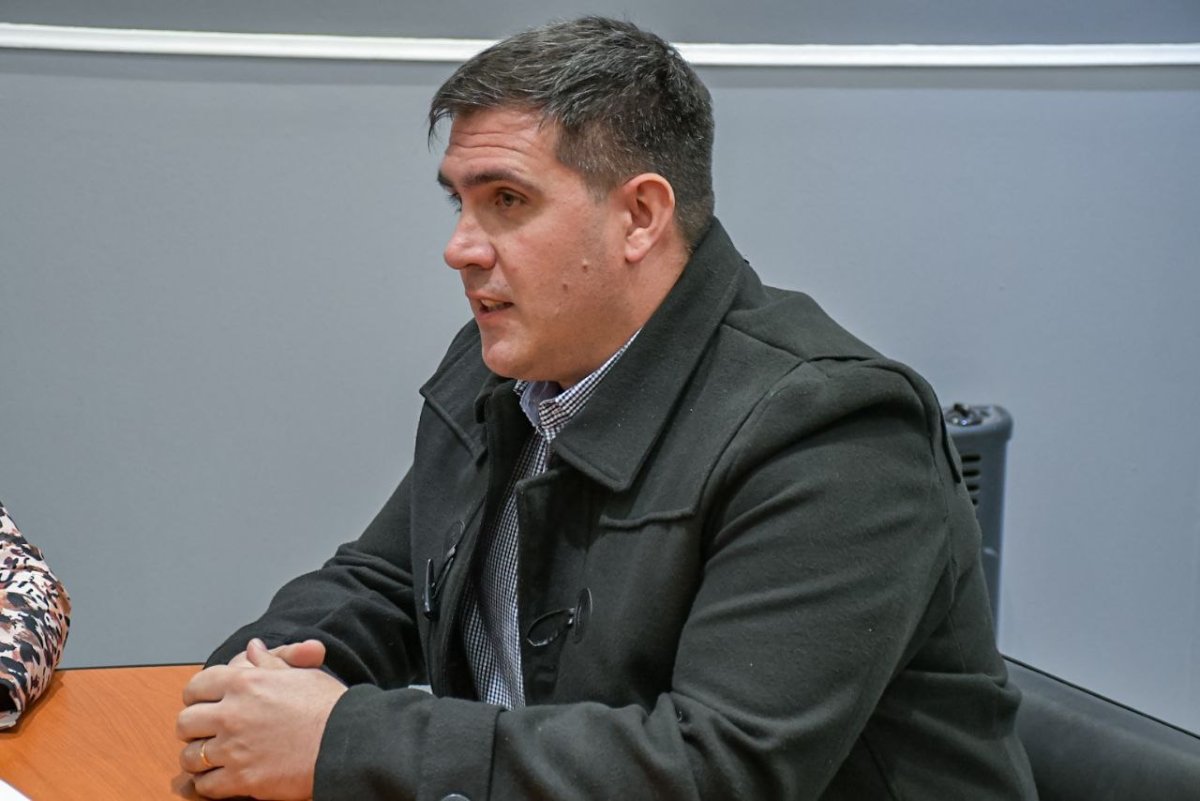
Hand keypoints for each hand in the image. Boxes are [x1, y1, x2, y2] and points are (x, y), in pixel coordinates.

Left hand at [177, 639, 346, 799]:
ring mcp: (233, 749)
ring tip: (214, 758)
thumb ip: (270, 660)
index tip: (203, 704)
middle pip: (185, 722)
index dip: (197, 696)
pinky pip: (206, 786)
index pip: (196, 687)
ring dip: (199, 758)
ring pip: (191, 757)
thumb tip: (252, 648)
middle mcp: (231, 714)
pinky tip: (220, 779)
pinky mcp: (241, 780)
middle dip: (193, 728)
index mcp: (244, 682)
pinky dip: (208, 785)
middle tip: (207, 733)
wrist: (346, 743)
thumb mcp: (300, 674)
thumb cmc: (329, 707)